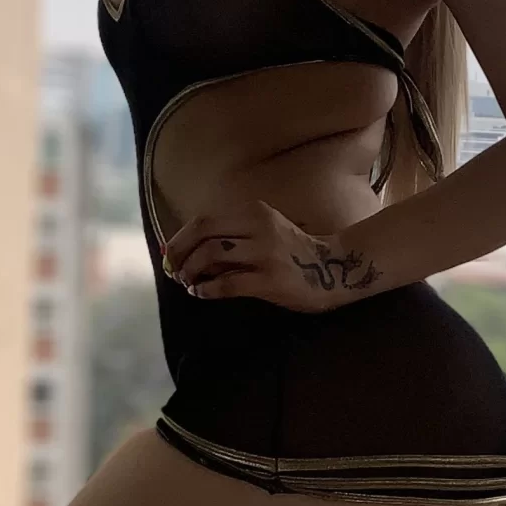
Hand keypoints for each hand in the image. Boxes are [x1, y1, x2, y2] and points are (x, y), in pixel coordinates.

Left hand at [162, 200, 383, 312]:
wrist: (334, 269)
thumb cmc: (294, 252)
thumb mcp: (266, 231)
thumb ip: (235, 236)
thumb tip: (190, 251)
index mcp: (255, 212)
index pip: (205, 220)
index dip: (181, 238)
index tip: (171, 254)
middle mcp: (259, 227)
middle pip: (203, 233)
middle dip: (180, 252)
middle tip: (174, 270)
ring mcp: (265, 253)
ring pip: (212, 255)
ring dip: (191, 270)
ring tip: (188, 282)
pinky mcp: (270, 280)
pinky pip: (228, 284)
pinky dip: (207, 289)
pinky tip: (202, 293)